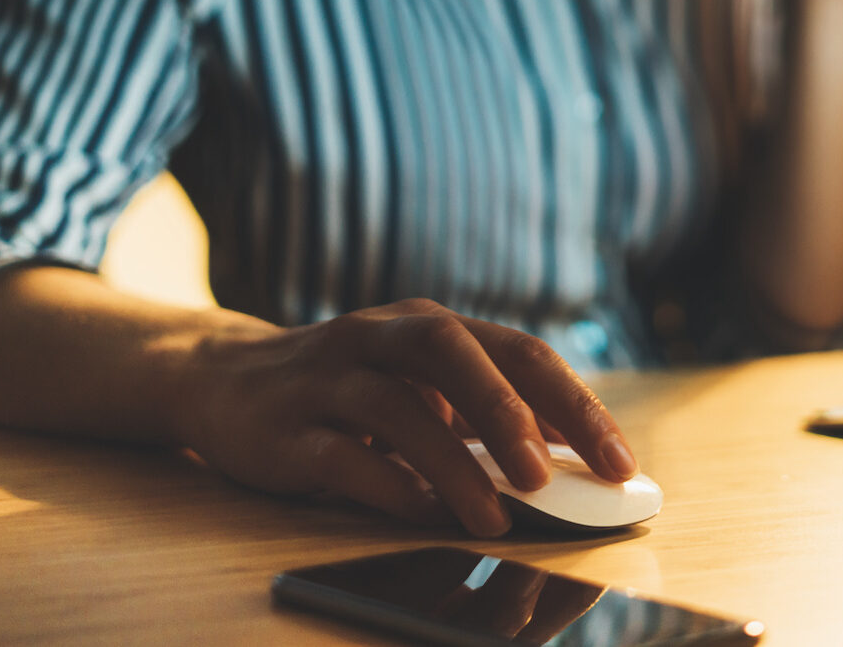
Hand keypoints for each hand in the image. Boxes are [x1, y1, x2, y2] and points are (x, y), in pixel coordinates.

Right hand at [173, 299, 637, 536]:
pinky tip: (423, 514)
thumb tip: (568, 467)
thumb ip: (483, 416)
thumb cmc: (350, 390)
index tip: (620, 465)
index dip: (575, 407)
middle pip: (457, 355)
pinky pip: (341, 457)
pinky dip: (388, 486)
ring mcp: (329, 378)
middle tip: (551, 479)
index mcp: (432, 325)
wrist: (222, 380)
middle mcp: (381, 337)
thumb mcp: (420, 387)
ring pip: (400, 410)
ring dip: (454, 467)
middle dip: (511, 415)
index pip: (521, 354)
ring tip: (496, 518)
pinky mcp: (283, 428)